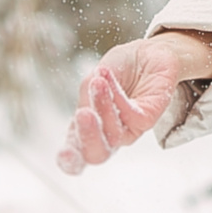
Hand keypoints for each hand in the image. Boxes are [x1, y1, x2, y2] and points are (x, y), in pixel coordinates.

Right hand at [56, 30, 211, 173]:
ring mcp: (129, 129)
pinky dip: (118, 98)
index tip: (64, 155)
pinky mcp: (147, 118)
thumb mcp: (92, 80)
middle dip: (88, 137)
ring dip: (103, 107)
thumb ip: (85, 98)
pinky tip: (109, 81)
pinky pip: (132, 117)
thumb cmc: (118, 68)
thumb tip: (85, 112)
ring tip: (97, 84)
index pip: (77, 154)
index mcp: (89, 128)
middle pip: (97, 154)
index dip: (69, 160)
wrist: (147, 51)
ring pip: (114, 135)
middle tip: (83, 114)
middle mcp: (108, 133)